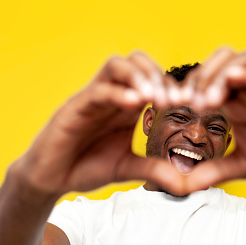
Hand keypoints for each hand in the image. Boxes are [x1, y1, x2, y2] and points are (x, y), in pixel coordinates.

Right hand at [12, 52, 185, 196]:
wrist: (51, 179)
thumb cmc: (86, 167)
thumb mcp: (127, 168)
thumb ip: (154, 170)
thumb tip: (184, 183)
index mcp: (126, 106)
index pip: (152, 80)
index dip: (173, 87)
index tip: (194, 103)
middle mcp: (111, 96)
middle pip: (135, 61)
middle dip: (157, 74)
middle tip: (175, 98)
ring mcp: (92, 98)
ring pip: (116, 66)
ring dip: (139, 76)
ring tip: (156, 96)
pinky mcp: (74, 107)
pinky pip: (97, 90)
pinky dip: (116, 93)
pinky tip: (134, 104)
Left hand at [181, 48, 245, 190]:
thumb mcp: (241, 167)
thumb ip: (214, 171)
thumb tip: (183, 185)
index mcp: (237, 104)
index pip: (208, 81)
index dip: (188, 87)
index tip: (170, 103)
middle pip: (221, 63)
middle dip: (200, 76)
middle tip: (186, 99)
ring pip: (244, 60)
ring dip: (221, 73)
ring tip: (208, 99)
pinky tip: (233, 78)